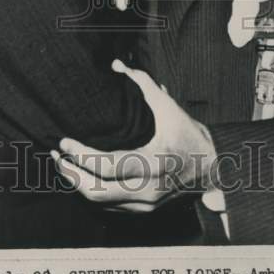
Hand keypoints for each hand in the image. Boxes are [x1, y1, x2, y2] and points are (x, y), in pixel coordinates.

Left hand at [52, 59, 215, 211]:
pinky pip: (109, 207)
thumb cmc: (191, 136)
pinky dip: (92, 192)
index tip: (65, 141)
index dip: (80, 155)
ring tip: (64, 165)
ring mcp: (146, 203)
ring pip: (99, 203)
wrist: (215, 169)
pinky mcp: (145, 210)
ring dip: (77, 184)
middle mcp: (148, 188)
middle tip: (57, 156)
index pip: (107, 166)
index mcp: (154, 162)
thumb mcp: (170, 108)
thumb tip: (119, 64)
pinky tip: (83, 177)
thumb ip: (144, 84)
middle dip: (70, 174)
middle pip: (96, 192)